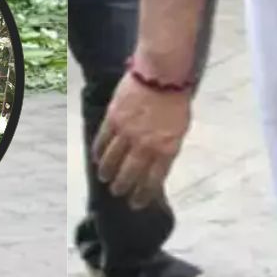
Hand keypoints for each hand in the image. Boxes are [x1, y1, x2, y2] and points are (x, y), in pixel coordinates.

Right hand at [90, 69, 192, 208]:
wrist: (162, 74)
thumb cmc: (175, 99)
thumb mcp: (180, 128)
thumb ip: (168, 147)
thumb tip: (158, 160)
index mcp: (167, 149)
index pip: (153, 180)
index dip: (143, 194)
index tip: (137, 203)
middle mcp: (146, 145)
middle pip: (131, 173)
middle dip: (123, 187)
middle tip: (118, 193)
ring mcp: (128, 133)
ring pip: (113, 159)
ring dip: (108, 172)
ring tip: (105, 179)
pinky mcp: (114, 119)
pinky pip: (103, 140)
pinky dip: (99, 151)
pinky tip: (96, 158)